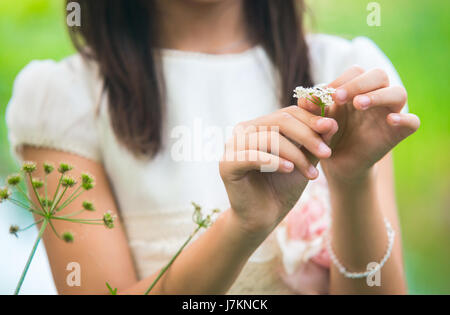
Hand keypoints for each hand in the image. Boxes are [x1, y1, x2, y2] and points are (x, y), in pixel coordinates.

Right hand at [220, 106, 337, 236]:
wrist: (263, 218)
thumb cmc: (282, 187)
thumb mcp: (304, 161)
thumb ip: (315, 141)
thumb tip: (331, 122)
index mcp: (260, 125)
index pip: (288, 113)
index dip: (311, 118)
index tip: (332, 128)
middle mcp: (244, 130)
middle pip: (280, 121)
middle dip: (307, 136)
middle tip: (327, 154)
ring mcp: (232, 146)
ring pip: (269, 138)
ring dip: (295, 155)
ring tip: (311, 174)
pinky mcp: (227, 164)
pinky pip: (252, 156)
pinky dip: (274, 161)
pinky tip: (290, 170)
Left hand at [298, 66, 419, 183]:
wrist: (337, 163)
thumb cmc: (327, 136)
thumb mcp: (316, 122)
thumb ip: (311, 110)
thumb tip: (304, 99)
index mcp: (357, 89)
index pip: (356, 72)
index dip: (341, 80)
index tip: (325, 95)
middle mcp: (376, 96)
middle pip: (379, 75)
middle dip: (358, 83)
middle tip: (339, 97)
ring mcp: (390, 113)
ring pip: (398, 93)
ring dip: (378, 95)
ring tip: (358, 104)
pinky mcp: (398, 132)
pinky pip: (413, 122)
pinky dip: (405, 118)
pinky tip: (390, 120)